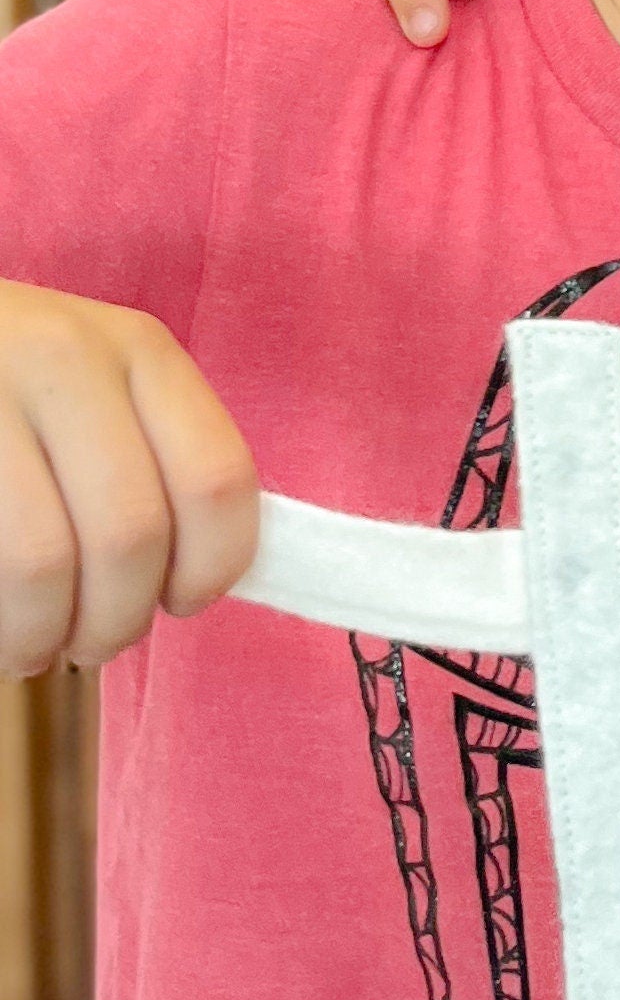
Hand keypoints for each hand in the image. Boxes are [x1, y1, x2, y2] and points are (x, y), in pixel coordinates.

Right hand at [0, 280, 256, 673]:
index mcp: (142, 350)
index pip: (217, 480)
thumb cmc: (13, 384)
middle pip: (131, 532)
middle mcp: (68, 358)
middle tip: (92, 644)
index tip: (183, 604)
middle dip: (117, 618)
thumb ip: (154, 466)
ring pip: (45, 559)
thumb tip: (202, 584)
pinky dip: (0, 615)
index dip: (211, 567)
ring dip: (45, 631)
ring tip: (32, 649)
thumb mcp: (97, 390)